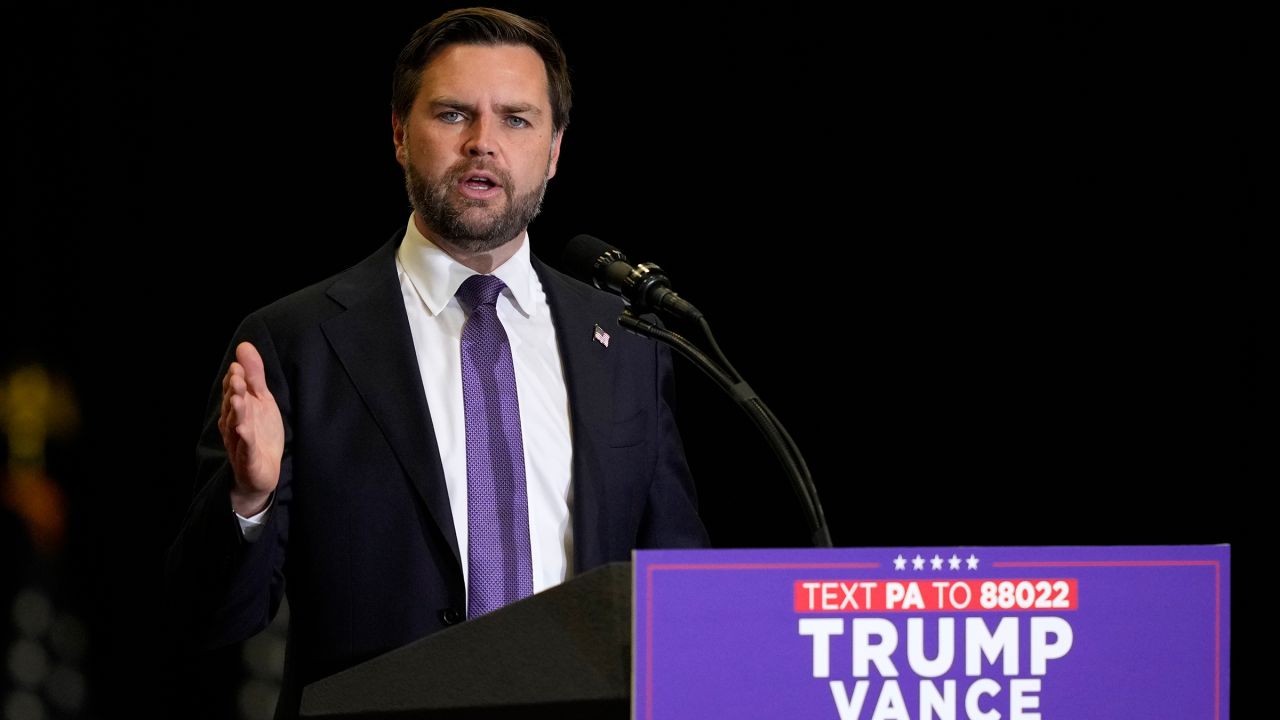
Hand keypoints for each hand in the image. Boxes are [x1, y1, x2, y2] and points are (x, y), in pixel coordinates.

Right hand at [218, 341, 283, 515]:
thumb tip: (244, 345)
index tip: (237, 366)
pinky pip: (246, 449)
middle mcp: (234, 424)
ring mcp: (240, 443)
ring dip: (237, 413)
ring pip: (236, 426)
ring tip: (238, 399)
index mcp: (237, 409)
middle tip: (238, 378)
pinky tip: (244, 430)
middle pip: (233, 406)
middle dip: (235, 392)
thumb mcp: (261, 400)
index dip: (235, 379)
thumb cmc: (260, 432)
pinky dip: (245, 440)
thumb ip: (254, 375)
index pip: (233, 391)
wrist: (261, 472)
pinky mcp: (249, 460)